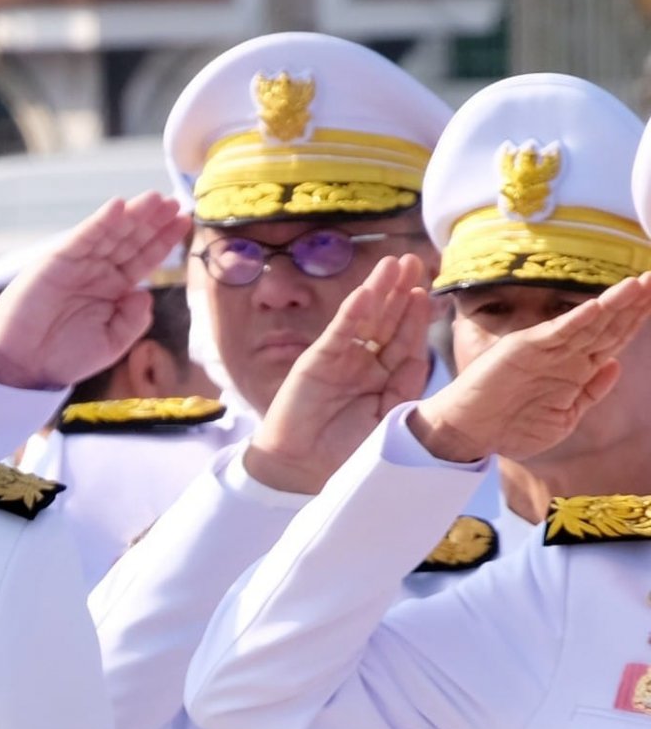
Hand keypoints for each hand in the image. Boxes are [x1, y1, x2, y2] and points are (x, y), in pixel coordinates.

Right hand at [0, 192, 187, 388]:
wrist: (22, 364)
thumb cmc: (64, 357)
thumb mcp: (111, 343)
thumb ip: (133, 320)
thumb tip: (145, 294)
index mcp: (114, 289)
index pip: (144, 258)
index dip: (164, 240)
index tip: (185, 222)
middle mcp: (99, 271)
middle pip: (132, 239)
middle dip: (154, 221)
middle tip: (177, 201)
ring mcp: (79, 262)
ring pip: (112, 232)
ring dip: (134, 214)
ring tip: (156, 198)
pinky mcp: (58, 258)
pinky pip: (84, 236)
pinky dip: (101, 221)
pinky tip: (119, 206)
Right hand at [244, 254, 431, 492]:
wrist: (301, 467)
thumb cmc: (344, 451)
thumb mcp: (386, 421)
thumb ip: (403, 390)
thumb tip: (423, 359)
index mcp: (386, 379)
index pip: (406, 342)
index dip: (417, 317)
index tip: (428, 293)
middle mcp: (365, 364)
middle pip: (388, 321)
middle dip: (401, 291)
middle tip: (414, 261)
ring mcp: (341, 360)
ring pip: (365, 319)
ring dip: (379, 291)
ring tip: (392, 265)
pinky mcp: (316, 361)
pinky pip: (339, 333)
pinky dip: (352, 313)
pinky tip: (364, 293)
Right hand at [409, 273, 650, 462]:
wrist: (469, 432)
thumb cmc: (512, 427)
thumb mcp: (564, 418)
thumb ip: (591, 392)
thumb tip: (615, 365)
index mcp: (577, 371)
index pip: (614, 339)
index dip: (637, 320)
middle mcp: (565, 355)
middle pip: (608, 325)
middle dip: (635, 305)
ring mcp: (545, 349)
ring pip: (589, 324)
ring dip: (615, 304)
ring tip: (639, 284)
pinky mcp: (524, 348)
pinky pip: (556, 332)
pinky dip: (577, 320)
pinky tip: (597, 306)